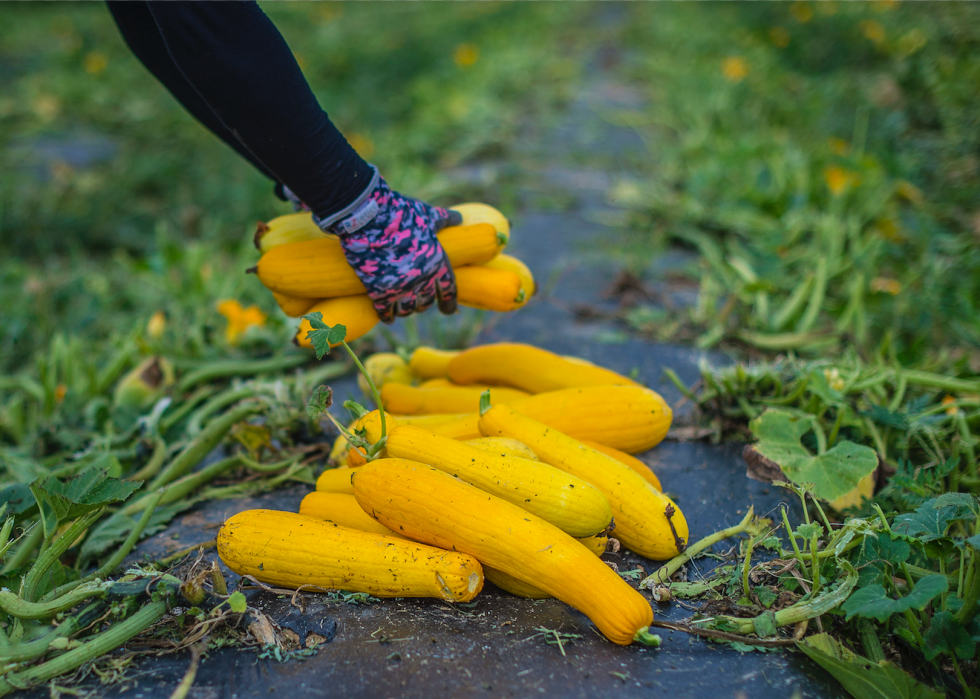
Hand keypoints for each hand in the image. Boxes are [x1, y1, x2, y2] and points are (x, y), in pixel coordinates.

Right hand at [317, 169, 460, 322]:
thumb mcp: (426, 214)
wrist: (368, 217)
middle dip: (422, 303)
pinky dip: (387, 316)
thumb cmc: (400, 213)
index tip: (447, 310)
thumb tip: (459, 217)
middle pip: (426, 303)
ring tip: (401, 307)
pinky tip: (386, 316)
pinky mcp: (379, 291)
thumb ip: (443, 219)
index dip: (449, 303)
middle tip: (417, 301)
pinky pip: (385, 312)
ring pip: (407, 310)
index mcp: (437, 262)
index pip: (449, 291)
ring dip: (405, 310)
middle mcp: (422, 279)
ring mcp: (400, 288)